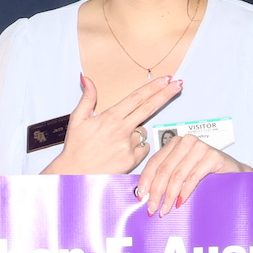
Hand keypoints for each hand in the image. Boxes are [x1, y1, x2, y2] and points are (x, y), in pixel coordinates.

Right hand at [42, 75, 181, 177]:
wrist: (74, 174)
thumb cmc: (76, 148)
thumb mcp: (78, 119)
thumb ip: (87, 98)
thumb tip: (87, 79)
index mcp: (110, 117)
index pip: (137, 98)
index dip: (153, 87)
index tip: (165, 79)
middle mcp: (121, 129)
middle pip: (149, 107)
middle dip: (165, 94)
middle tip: (178, 84)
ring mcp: (128, 145)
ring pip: (143, 131)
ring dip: (137, 131)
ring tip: (117, 140)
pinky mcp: (132, 160)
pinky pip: (143, 148)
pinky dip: (137, 148)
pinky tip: (122, 151)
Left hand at [136, 132, 251, 215]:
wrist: (233, 172)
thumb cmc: (206, 172)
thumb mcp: (183, 171)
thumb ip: (167, 177)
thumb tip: (146, 194)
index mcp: (174, 143)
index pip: (154, 162)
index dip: (146, 181)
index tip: (141, 196)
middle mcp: (186, 142)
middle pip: (164, 170)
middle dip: (156, 192)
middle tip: (152, 208)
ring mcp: (200, 147)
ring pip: (177, 175)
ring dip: (169, 196)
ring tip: (165, 209)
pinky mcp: (212, 156)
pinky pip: (193, 177)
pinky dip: (185, 192)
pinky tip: (180, 203)